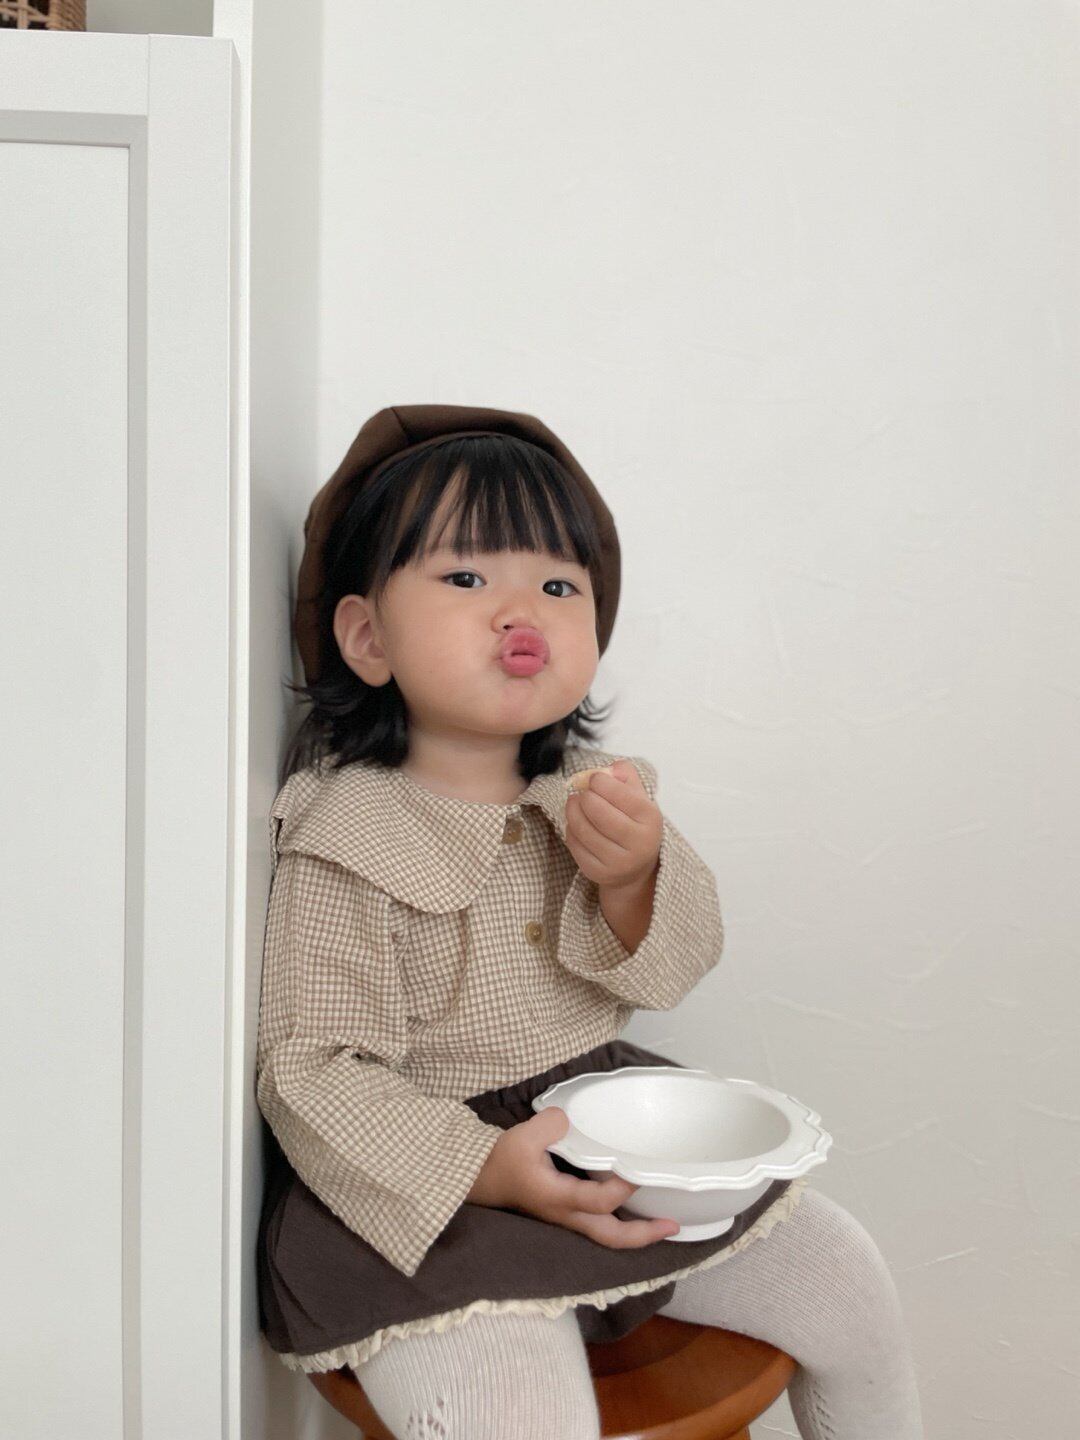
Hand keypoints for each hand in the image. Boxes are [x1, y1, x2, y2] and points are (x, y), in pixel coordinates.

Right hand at [466, 1107, 680, 1246]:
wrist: (481, 1180)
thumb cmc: (502, 1161)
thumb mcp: (521, 1137)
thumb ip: (549, 1125)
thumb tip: (570, 1119)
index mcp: (557, 1198)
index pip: (599, 1201)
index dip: (622, 1188)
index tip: (636, 1169)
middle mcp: (567, 1215)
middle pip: (611, 1237)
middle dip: (644, 1234)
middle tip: (674, 1225)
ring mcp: (568, 1219)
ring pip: (607, 1237)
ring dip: (638, 1233)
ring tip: (665, 1223)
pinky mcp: (567, 1215)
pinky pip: (600, 1226)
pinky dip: (622, 1224)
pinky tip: (636, 1210)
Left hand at [564, 759, 661, 890]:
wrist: (636, 868)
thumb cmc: (634, 824)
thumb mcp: (639, 798)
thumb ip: (626, 776)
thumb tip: (609, 768)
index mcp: (651, 819)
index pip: (622, 795)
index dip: (601, 782)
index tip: (594, 779)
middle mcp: (639, 844)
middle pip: (599, 813)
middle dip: (585, 797)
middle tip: (582, 793)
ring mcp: (619, 862)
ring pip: (583, 830)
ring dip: (572, 811)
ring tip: (573, 803)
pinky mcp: (599, 874)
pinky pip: (575, 845)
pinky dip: (571, 830)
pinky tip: (576, 824)